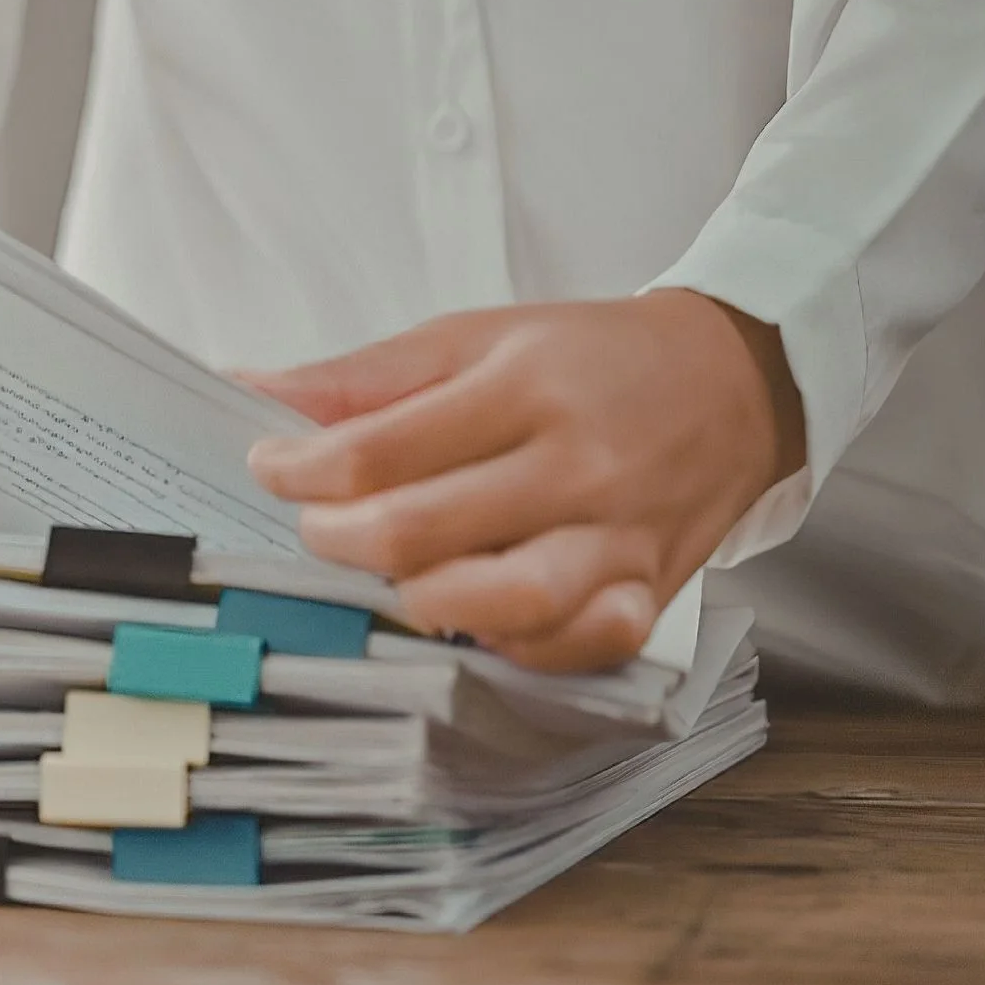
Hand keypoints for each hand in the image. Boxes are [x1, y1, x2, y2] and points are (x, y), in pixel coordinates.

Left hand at [241, 290, 804, 671]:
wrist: (734, 381)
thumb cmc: (588, 361)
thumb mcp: (474, 338)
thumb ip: (363, 377)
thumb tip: (249, 387)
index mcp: (524, 388)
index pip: (380, 449)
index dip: (300, 469)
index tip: (269, 467)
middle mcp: (575, 466)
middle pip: (421, 532)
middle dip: (337, 539)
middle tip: (317, 528)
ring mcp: (615, 537)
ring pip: (502, 604)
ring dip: (422, 602)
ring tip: (392, 579)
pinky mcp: (645, 593)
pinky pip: (572, 646)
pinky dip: (512, 646)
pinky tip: (473, 620)